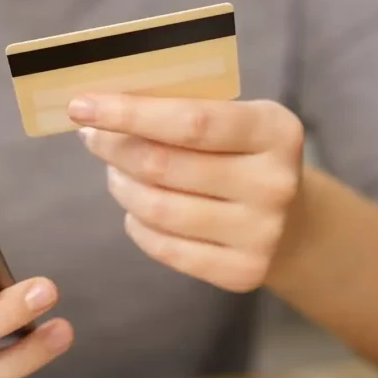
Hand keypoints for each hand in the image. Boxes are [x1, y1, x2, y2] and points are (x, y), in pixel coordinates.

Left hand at [68, 94, 304, 293]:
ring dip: (121, 186)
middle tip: (93, 137)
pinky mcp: (242, 272)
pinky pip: (165, 247)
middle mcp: (274, 183)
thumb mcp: (235, 118)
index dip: (129, 113)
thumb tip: (102, 105)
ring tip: (114, 173)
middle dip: (114, 148)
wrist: (296, 223)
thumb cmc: (245, 155)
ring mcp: (261, 233)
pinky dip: (137, 224)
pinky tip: (136, 208)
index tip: (81, 106)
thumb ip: (183, 107)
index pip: (190, 121)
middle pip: (164, 166)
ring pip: (158, 208)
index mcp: (274, 130)